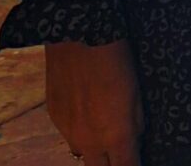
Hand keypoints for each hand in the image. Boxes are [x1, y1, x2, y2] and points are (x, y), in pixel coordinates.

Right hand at [43, 39, 141, 164]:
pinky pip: (67, 134)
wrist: (79, 37)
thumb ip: (136, 123)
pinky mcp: (53, 118)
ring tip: (104, 129)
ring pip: (81, 153)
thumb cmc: (118, 61)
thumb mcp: (137, 93)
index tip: (136, 161)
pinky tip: (86, 111)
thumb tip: (135, 139)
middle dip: (111, 164)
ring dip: (94, 149)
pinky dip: (79, 130)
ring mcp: (67, 132)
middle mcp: (88, 141)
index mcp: (115, 136)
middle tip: (120, 152)